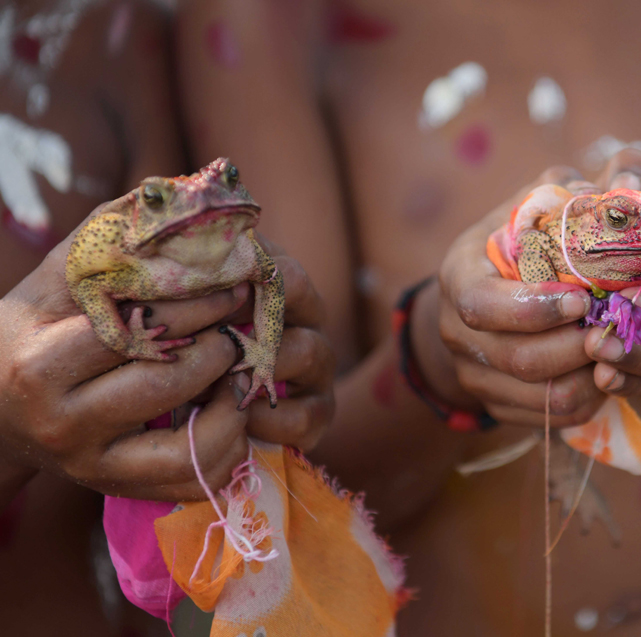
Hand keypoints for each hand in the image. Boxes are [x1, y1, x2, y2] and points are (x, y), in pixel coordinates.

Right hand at [0, 232, 333, 501]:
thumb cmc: (37, 328)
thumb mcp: (57, 279)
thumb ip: (110, 237)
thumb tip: (175, 193)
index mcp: (41, 361)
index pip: (134, 329)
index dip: (195, 304)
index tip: (234, 285)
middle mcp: (63, 421)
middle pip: (165, 382)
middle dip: (217, 346)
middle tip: (241, 323)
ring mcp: (91, 464)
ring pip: (190, 442)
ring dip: (230, 398)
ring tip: (236, 365)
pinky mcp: (117, 489)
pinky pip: (195, 478)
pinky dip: (228, 444)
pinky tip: (228, 408)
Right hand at [417, 166, 608, 428]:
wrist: (486, 294)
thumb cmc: (522, 240)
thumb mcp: (541, 202)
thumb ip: (586, 188)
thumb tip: (636, 183)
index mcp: (459, 277)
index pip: (482, 306)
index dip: (534, 308)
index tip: (585, 297)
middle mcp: (456, 331)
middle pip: (517, 359)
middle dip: (577, 346)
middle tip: (620, 326)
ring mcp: (474, 374)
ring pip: (541, 396)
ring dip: (591, 375)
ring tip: (623, 347)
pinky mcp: (497, 404)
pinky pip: (551, 417)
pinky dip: (590, 399)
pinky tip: (612, 371)